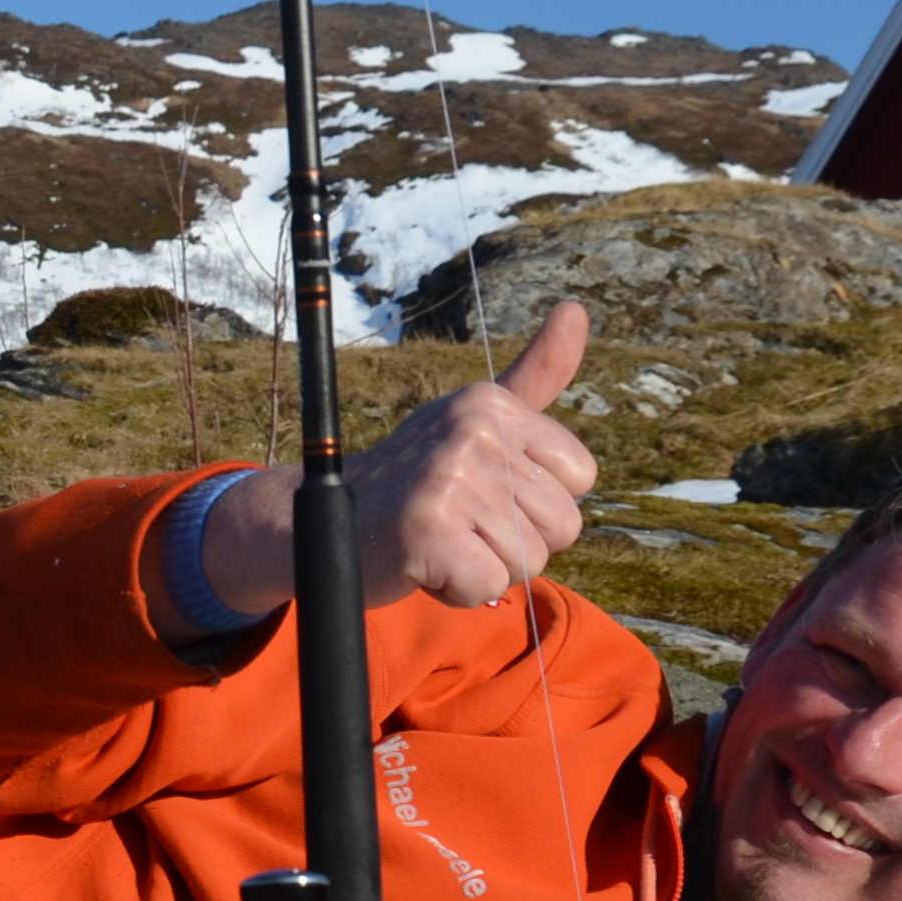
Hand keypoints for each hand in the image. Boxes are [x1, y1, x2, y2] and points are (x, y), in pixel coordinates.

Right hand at [168, 299, 597, 620]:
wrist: (321, 520)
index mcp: (493, 405)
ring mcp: (449, 478)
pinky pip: (488, 586)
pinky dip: (458, 591)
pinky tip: (424, 565)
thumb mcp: (479, 420)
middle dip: (514, 542)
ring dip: (485, 568)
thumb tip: (576, 309)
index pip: (581, 478)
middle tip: (459, 526)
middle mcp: (474, 431)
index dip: (536, 503)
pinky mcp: (427, 529)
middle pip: (563, 526)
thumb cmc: (417, 480)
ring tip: (441, 543)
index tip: (485, 495)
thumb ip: (535, 375)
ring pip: (529, 560)